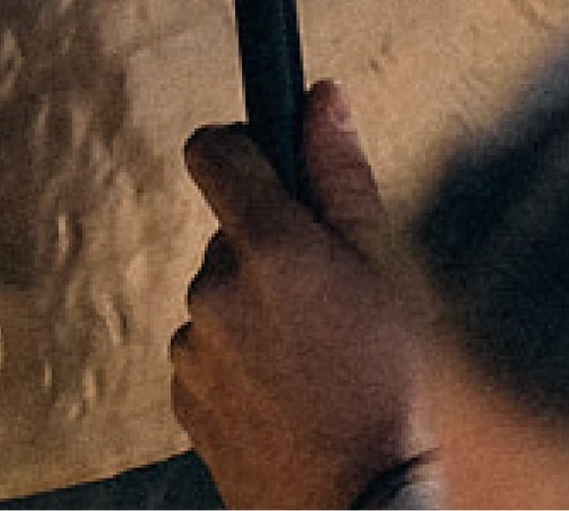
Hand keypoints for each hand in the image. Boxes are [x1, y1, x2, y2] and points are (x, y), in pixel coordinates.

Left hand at [171, 80, 430, 510]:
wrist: (355, 498)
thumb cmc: (387, 383)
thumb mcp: (382, 265)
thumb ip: (341, 176)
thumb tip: (323, 97)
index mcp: (269, 246)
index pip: (216, 153)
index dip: (243, 145)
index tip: (270, 159)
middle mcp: (214, 288)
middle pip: (232, 233)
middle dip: (273, 247)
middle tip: (332, 292)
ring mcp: (191, 346)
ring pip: (222, 295)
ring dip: (257, 306)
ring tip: (317, 354)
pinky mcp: (182, 395)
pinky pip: (209, 350)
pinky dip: (241, 357)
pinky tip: (291, 389)